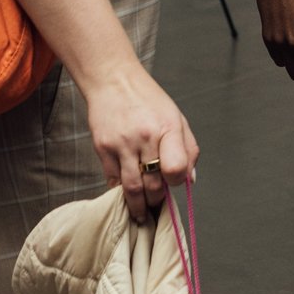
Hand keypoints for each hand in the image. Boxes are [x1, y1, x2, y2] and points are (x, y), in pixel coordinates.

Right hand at [84, 67, 199, 220]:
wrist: (113, 80)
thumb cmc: (148, 99)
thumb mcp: (177, 117)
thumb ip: (188, 149)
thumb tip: (190, 180)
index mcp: (167, 128)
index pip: (176, 169)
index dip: (176, 181)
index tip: (173, 181)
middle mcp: (145, 137)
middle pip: (153, 184)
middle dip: (157, 199)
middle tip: (157, 204)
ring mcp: (122, 144)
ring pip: (131, 189)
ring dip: (138, 206)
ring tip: (142, 212)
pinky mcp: (103, 148)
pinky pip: (113, 181)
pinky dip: (120, 193)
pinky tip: (125, 196)